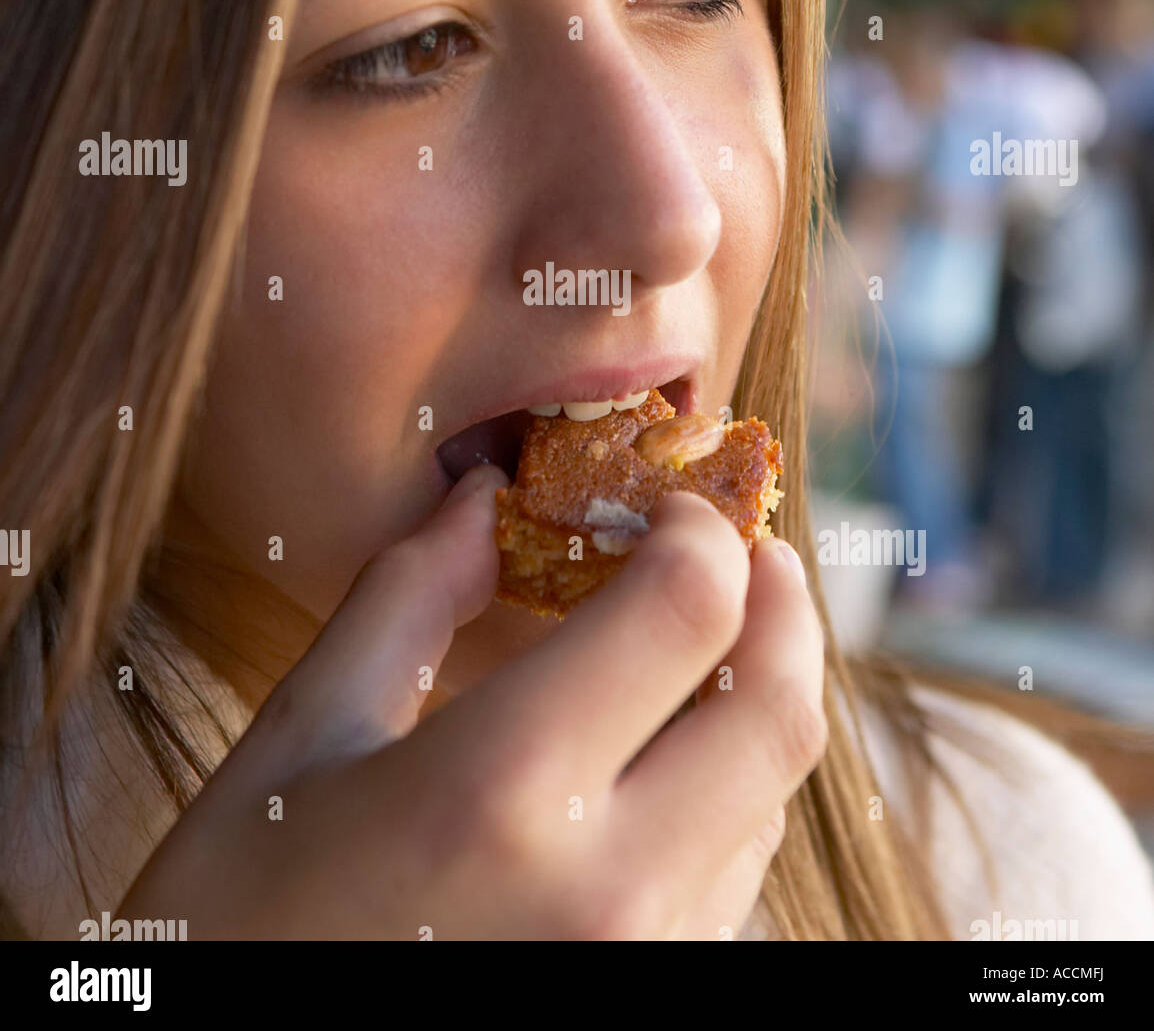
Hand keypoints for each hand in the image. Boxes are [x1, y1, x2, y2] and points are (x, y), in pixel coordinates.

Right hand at [116, 467, 826, 938]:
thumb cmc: (241, 915)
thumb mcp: (303, 738)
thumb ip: (407, 599)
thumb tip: (483, 501)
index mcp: (503, 787)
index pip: (687, 612)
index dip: (702, 535)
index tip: (674, 509)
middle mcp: (607, 885)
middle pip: (778, 714)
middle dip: (781, 610)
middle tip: (747, 556)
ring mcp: (645, 959)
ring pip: (770, 798)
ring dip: (755, 701)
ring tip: (701, 649)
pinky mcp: (652, 997)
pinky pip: (734, 876)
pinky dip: (728, 792)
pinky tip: (666, 760)